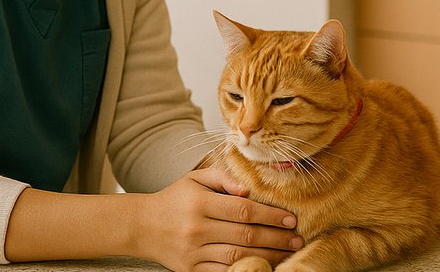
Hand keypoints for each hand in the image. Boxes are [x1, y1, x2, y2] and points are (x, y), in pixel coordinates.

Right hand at [138, 166, 302, 271]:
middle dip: (276, 238)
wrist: (141, 226)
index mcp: (200, 204)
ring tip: (288, 253)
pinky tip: (263, 266)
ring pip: (238, 256)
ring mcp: (193, 253)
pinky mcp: (190, 270)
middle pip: (245, 235)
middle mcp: (196, 229)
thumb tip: (249, 189)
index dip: (271, 215)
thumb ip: (223, 178)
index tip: (291, 219)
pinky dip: (245, 270)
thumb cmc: (175, 199)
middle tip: (298, 239)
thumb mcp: (195, 179)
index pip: (243, 211)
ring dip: (267, 256)